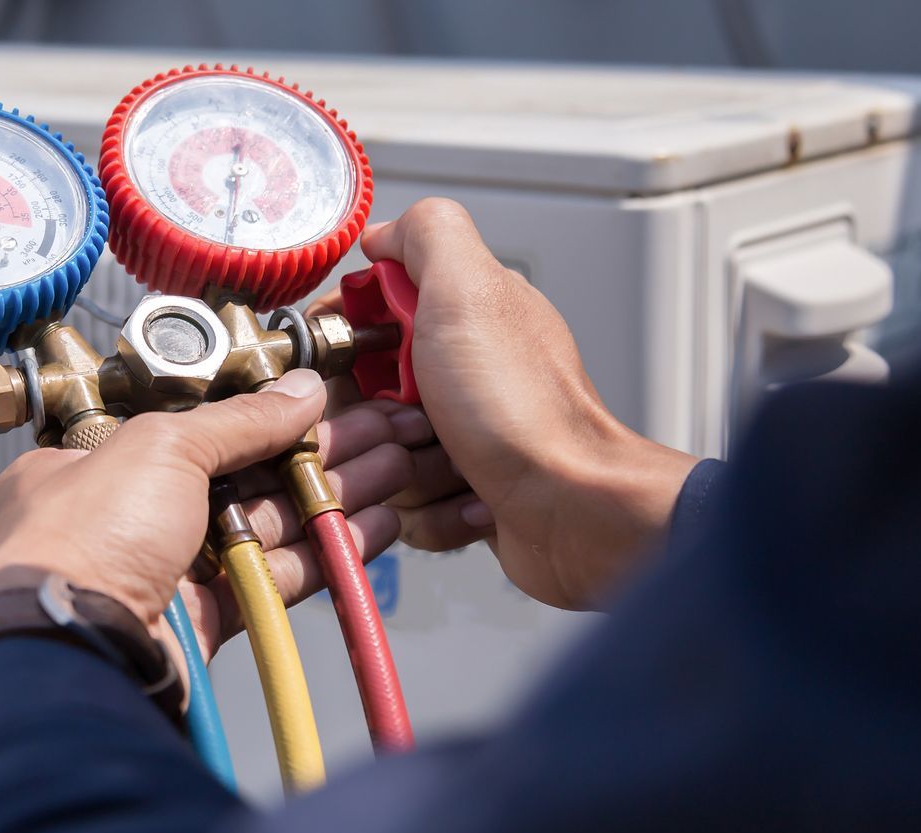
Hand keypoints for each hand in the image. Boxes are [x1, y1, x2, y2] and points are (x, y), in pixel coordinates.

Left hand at [0, 369, 428, 662]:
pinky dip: (323, 553)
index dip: (263, 413)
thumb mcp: (162, 446)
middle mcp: (127, 515)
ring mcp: (166, 569)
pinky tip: (374, 528)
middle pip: (240, 474)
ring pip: (265, 525)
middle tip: (381, 432)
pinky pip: (272, 578)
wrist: (75, 646)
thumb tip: (301, 391)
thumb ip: (240, 419)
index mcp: (95, 463)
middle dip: (316, 453)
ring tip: (397, 471)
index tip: (322, 402)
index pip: (193, 427)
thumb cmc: (86, 537)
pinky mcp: (202, 619)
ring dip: (332, 497)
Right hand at [348, 198, 699, 608]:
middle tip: (410, 421)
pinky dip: (429, 512)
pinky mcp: (464, 492)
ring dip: (401, 471)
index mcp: (460, 317)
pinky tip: (469, 500)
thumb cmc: (525, 411)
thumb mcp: (469, 291)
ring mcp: (463, 435)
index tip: (351, 361)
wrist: (575, 507)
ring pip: (379, 456)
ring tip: (451, 466)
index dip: (345, 341)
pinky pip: (407, 507)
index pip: (364, 318)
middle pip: (360, 395)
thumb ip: (427, 235)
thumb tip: (384, 231)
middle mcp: (462, 372)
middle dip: (370, 419)